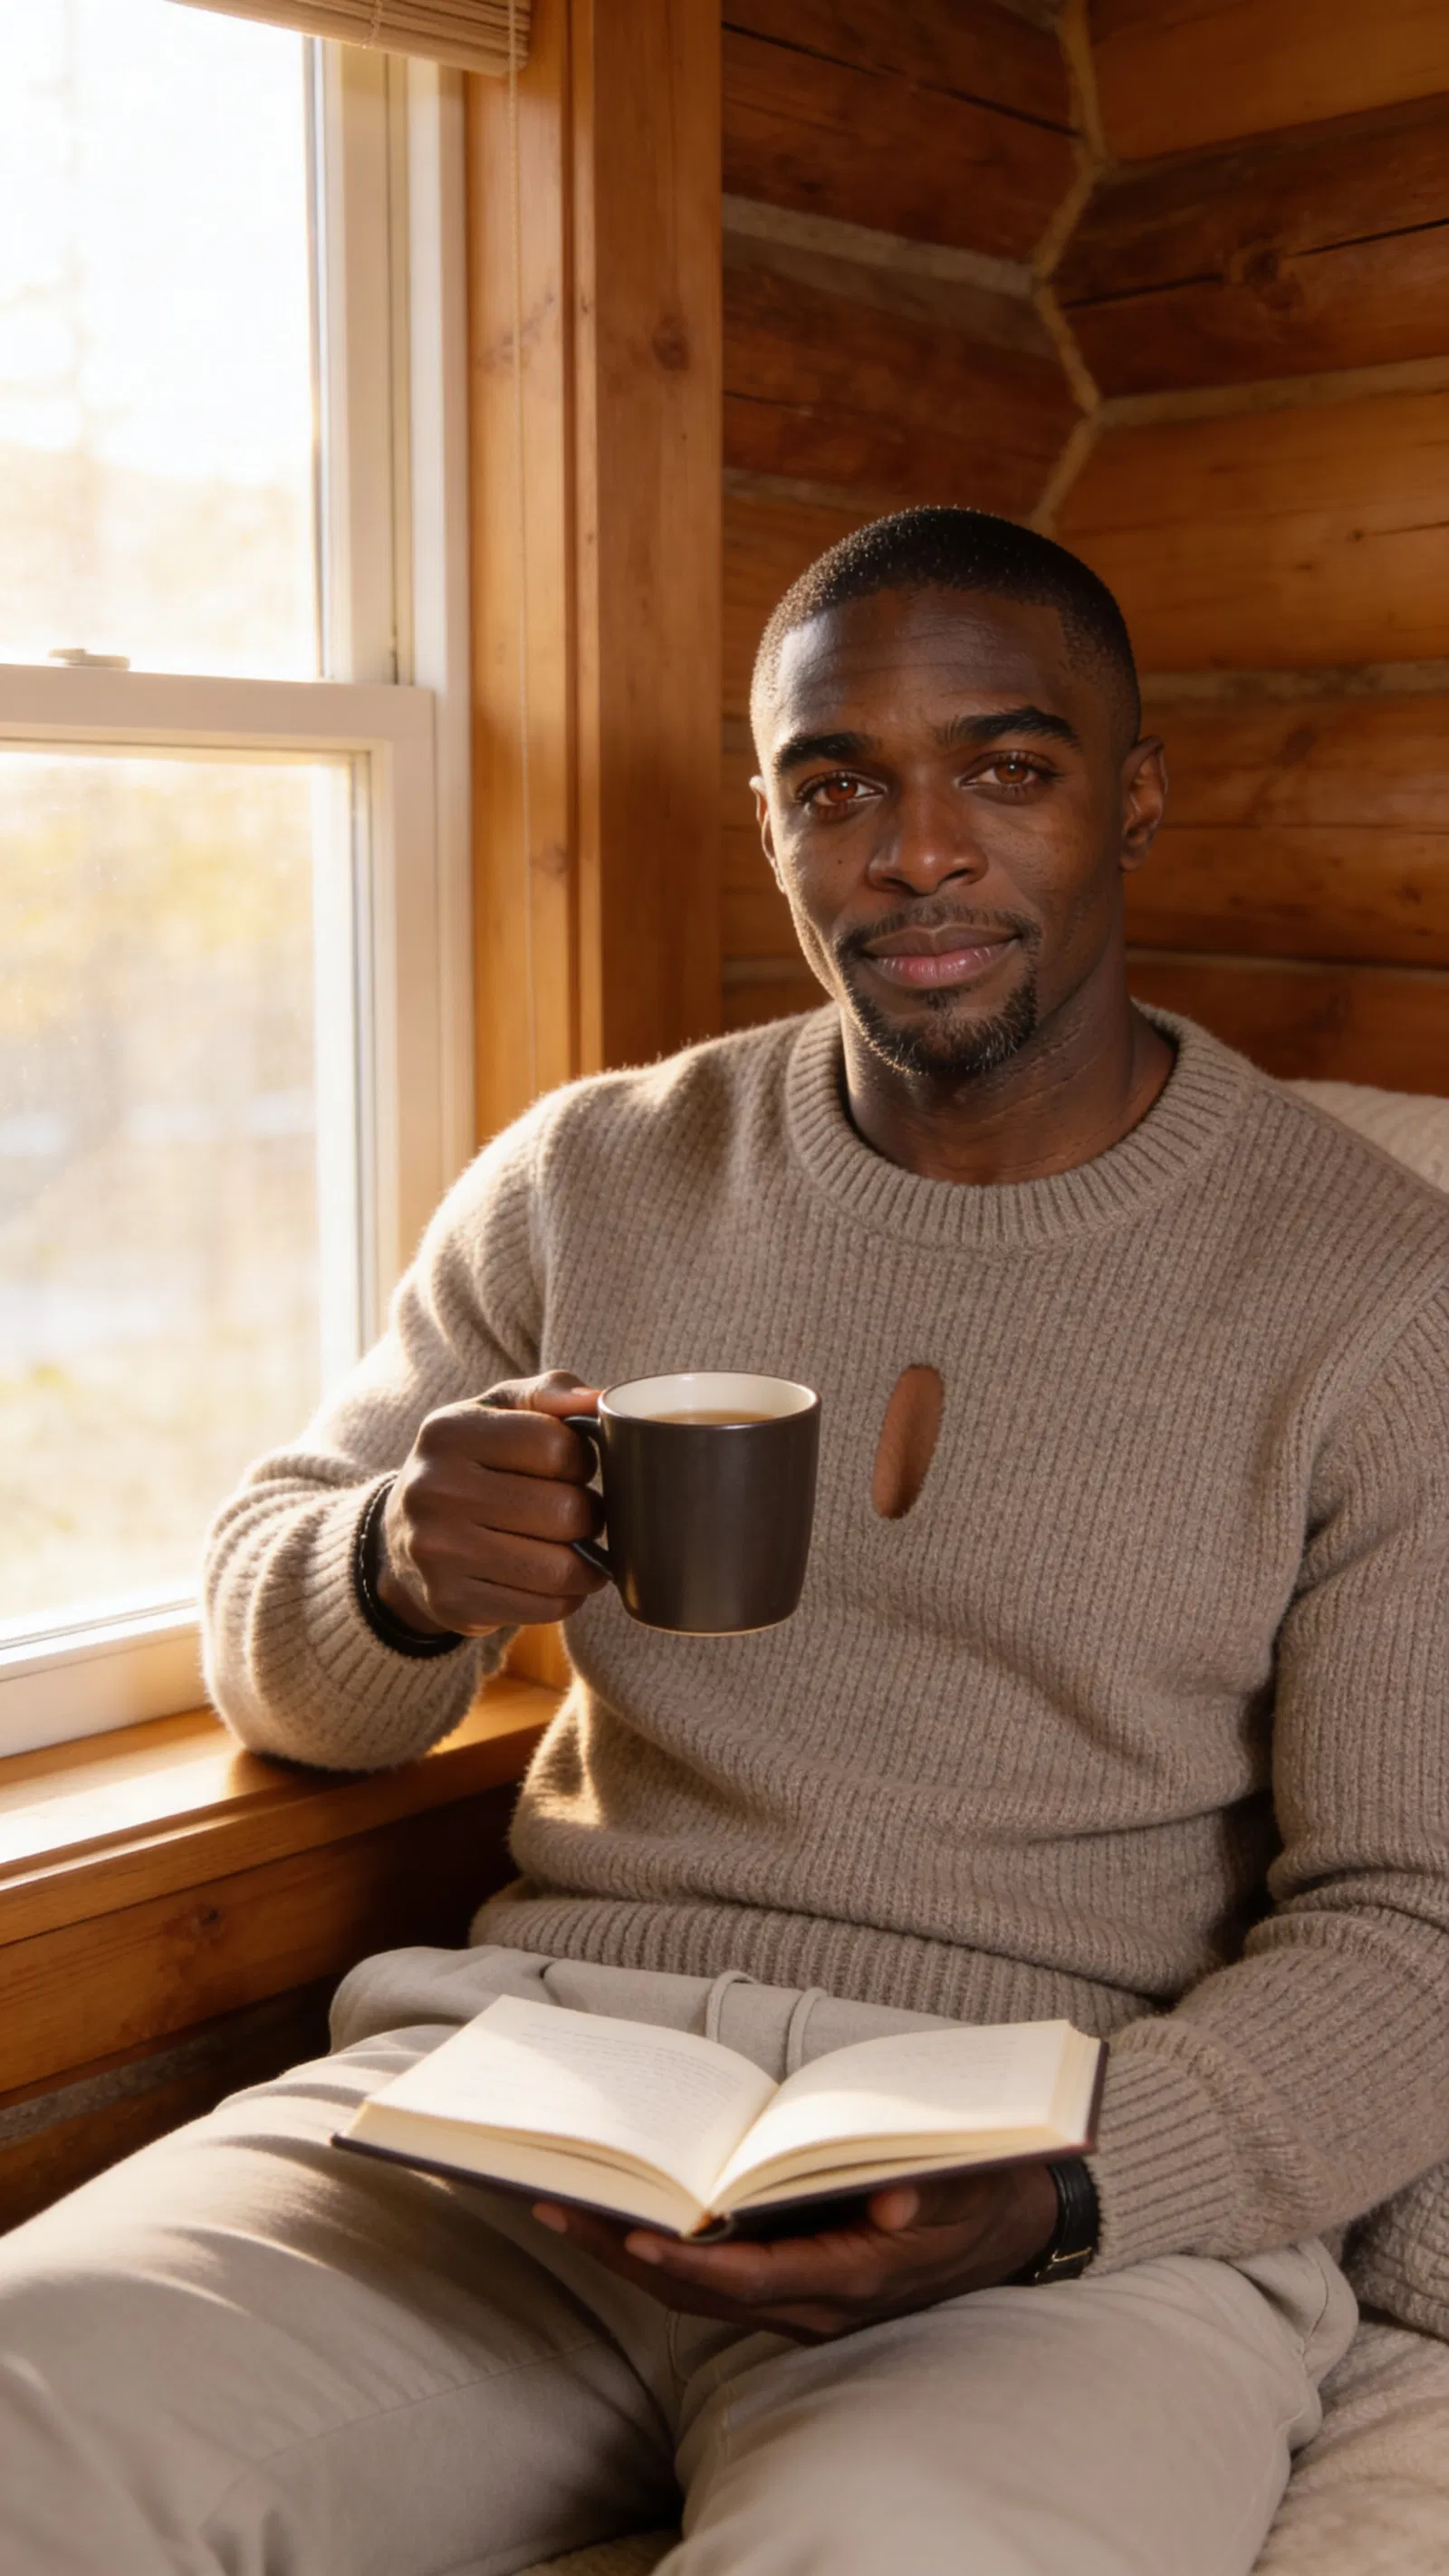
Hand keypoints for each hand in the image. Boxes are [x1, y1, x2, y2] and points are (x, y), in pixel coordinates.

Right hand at [375, 1371, 608, 1636]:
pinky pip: (546, 1607)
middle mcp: (434, 1491)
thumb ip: (548, 1392)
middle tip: (579, 1512)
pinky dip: (565, 1595)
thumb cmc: (472, 1465)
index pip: (556, 1446)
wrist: (403, 1536)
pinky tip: (550, 1577)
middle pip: (565, 1511)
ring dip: (586, 1561)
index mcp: (448, 1432)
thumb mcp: (496, 1413)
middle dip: (589, 1514)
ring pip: (561, 1568)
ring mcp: (438, 1553)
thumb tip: (597, 1401)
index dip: (582, 1459)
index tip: (572, 1467)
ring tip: (576, 1547)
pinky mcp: (451, 1603)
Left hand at [531, 2161, 1059, 2342]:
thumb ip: (931, 2197)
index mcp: (857, 2277)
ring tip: (566, 2201)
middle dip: (627, 2253)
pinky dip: (664, 2248)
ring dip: (629, 2251)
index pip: (754, 2280)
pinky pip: (715, 2274)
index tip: (636, 2237)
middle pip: (705, 2290)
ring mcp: (804, 2297)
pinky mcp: (796, 2281)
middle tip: (558, 2202)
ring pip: (700, 2287)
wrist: (1014, 2227)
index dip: (692, 2264)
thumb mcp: (973, 2184)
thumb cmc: (984, 2190)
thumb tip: (887, 2208)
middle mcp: (820, 2301)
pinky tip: (623, 2210)